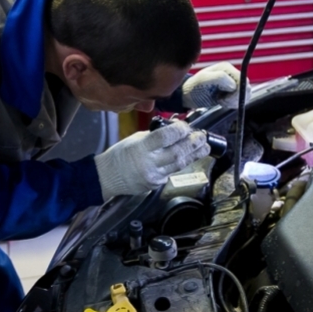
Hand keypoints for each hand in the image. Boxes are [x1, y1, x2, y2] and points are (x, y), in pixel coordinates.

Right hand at [94, 120, 209, 198]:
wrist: (107, 177)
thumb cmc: (120, 154)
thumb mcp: (135, 139)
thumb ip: (155, 136)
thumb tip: (175, 131)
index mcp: (141, 148)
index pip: (164, 137)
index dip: (178, 130)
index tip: (186, 126)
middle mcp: (149, 163)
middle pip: (177, 153)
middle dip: (193, 143)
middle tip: (202, 136)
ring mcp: (154, 176)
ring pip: (179, 165)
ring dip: (194, 155)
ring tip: (204, 147)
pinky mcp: (156, 185)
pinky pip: (172, 173)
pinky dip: (181, 163)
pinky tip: (187, 157)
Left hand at [182, 62, 251, 108]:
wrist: (189, 95)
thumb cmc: (194, 87)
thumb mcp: (204, 80)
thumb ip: (219, 79)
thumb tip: (233, 85)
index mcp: (226, 68)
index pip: (242, 80)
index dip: (236, 91)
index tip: (224, 98)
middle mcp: (231, 74)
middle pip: (246, 88)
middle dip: (235, 98)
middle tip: (222, 101)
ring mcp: (232, 83)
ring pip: (245, 95)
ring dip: (234, 102)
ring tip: (221, 101)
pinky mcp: (232, 92)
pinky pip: (240, 100)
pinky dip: (233, 104)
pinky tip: (223, 103)